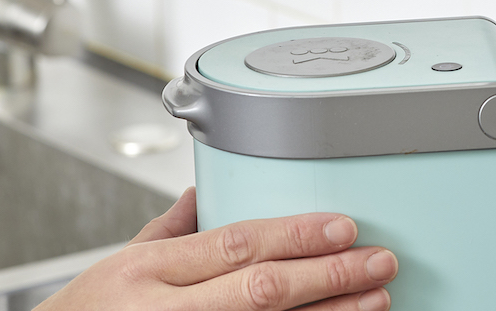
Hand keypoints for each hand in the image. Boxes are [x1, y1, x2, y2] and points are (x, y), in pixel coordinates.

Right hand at [36, 188, 396, 310]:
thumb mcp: (116, 265)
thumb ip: (165, 232)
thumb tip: (199, 196)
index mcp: (147, 270)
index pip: (235, 243)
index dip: (295, 234)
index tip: (343, 226)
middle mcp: (166, 310)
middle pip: (261, 288)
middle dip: (328, 274)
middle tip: (379, 261)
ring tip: (375, 299)